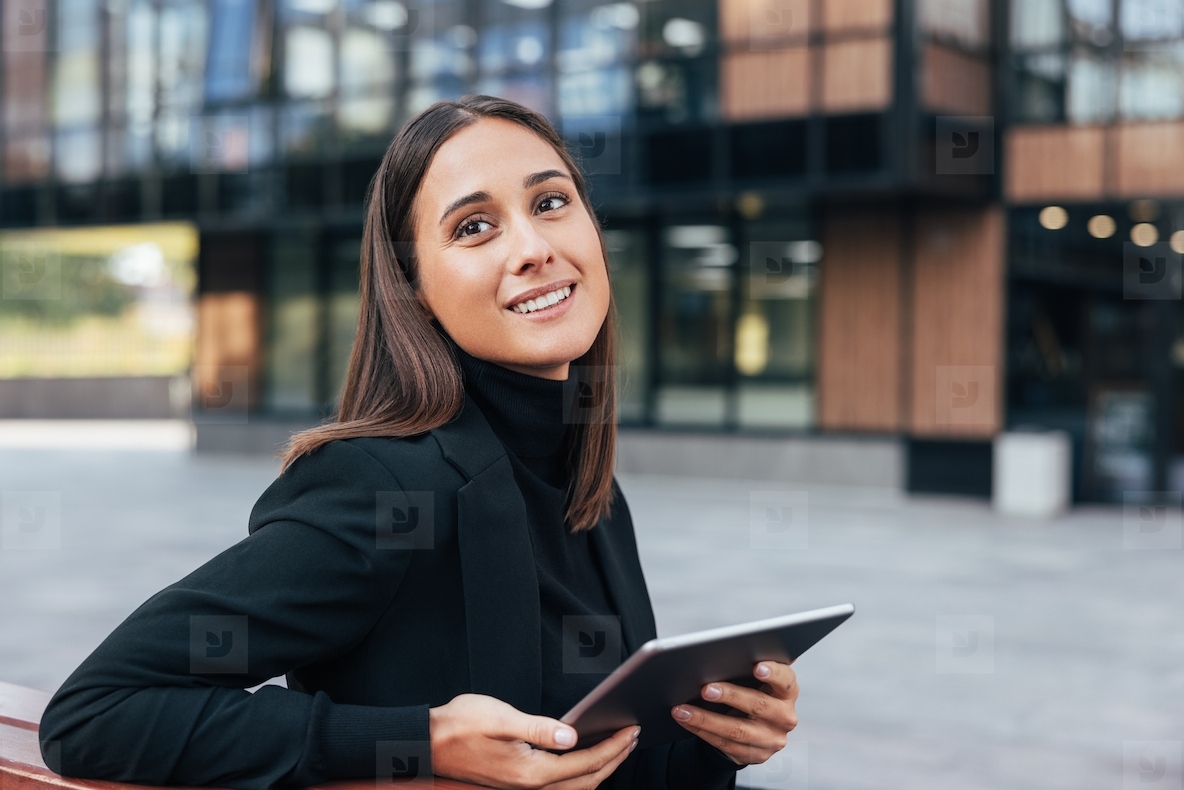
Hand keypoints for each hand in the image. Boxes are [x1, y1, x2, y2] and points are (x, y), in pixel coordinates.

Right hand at [429, 693, 638, 788]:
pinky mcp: (517, 781)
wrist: (427, 742)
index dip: (613, 747)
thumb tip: (573, 737)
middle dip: (614, 759)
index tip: (632, 730)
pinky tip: (584, 756)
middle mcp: (530, 786)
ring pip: (574, 785)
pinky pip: (560, 783)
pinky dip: (580, 772)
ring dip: (600, 767)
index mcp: (531, 772)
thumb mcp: (501, 719)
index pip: (585, 763)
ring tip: (618, 745)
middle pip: (586, 780)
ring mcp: (523, 787)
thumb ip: (538, 729)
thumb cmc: (460, 725)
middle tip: (634, 736)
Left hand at [670, 661, 798, 766]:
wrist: (757, 729)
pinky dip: (701, 731)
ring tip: (683, 709)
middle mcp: (784, 717)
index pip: (786, 681)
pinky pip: (724, 744)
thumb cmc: (754, 692)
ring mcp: (770, 739)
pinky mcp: (754, 755)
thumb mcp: (759, 680)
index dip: (773, 673)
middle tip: (706, 689)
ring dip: (705, 719)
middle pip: (759, 705)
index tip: (756, 666)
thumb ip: (752, 666)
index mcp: (788, 692)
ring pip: (736, 730)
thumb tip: (738, 647)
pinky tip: (686, 721)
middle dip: (730, 696)